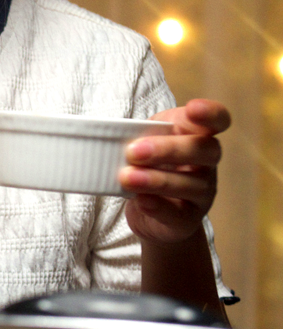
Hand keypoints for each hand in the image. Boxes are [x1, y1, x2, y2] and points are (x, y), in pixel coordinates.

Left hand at [120, 99, 229, 244]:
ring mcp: (202, 193)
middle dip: (168, 149)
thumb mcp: (145, 141)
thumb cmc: (150, 165)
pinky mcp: (188, 219)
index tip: (193, 108)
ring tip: (126, 177)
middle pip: (203, 150)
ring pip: (190, 184)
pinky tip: (141, 201)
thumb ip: (138, 133)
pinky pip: (178, 214)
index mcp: (197, 137)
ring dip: (156, 179)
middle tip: (132, 152)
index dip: (211, 113)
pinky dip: (158, 206)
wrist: (153, 212)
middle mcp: (206, 164)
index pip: (217, 120)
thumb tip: (110, 130)